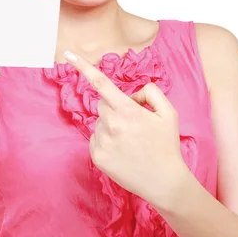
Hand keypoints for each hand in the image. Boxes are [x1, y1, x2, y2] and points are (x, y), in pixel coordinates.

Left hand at [63, 50, 189, 206]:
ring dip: (111, 126)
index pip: (101, 83)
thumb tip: (132, 94)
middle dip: (114, 108)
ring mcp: (102, 141)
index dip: (83, 66)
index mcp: (127, 110)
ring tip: (130, 142)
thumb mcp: (168, 113)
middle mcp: (111, 124)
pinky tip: (122, 151)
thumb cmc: (167, 145)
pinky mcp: (97, 157)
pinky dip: (106, 141)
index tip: (68, 54)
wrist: (164, 182)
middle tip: (134, 123)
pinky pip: (96, 139)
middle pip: (103, 104)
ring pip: (100, 123)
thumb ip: (151, 93)